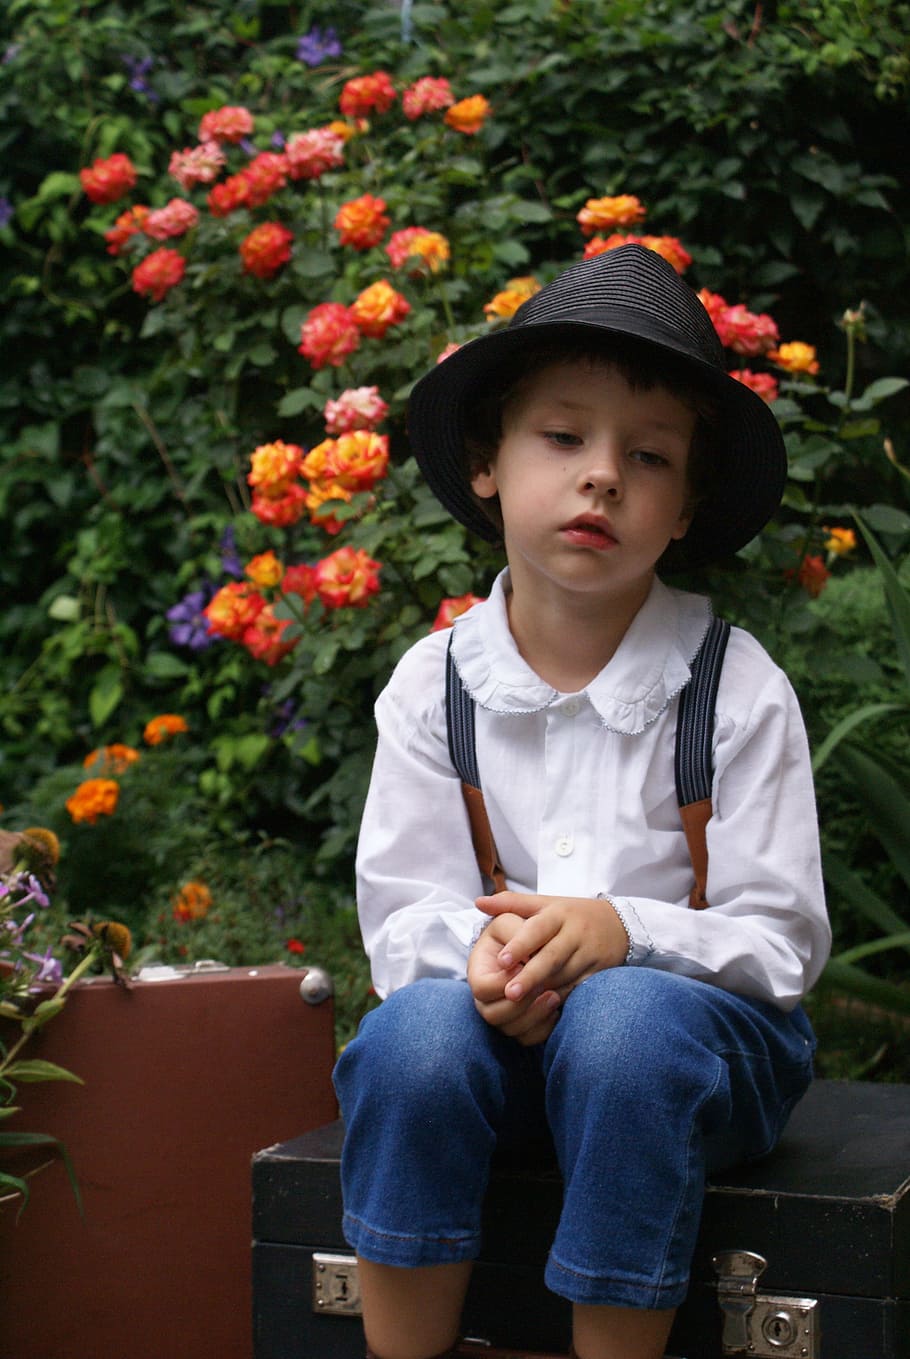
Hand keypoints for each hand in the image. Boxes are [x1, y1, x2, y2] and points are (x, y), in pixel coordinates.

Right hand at [467, 911, 562, 1044]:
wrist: (531, 943)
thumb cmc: (517, 931)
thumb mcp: (510, 922)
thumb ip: (514, 933)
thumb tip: (512, 958)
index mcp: (478, 973)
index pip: (482, 988)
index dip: (503, 982)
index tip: (525, 968)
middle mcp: (485, 999)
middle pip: (493, 1015)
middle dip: (521, 1003)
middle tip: (544, 985)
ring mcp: (501, 1015)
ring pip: (512, 1030)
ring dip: (534, 1015)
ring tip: (555, 996)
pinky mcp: (520, 1025)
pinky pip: (528, 1038)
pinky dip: (543, 1028)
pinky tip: (557, 1010)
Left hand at [475, 891, 628, 1003]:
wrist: (620, 924)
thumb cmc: (572, 914)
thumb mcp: (544, 903)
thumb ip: (511, 903)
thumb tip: (478, 902)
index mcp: (558, 914)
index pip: (537, 929)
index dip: (520, 945)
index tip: (501, 961)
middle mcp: (575, 932)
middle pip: (551, 957)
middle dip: (530, 976)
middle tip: (509, 994)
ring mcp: (589, 952)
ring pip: (564, 975)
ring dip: (543, 991)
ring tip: (521, 1006)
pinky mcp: (599, 971)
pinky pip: (578, 987)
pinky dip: (561, 998)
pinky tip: (544, 1008)